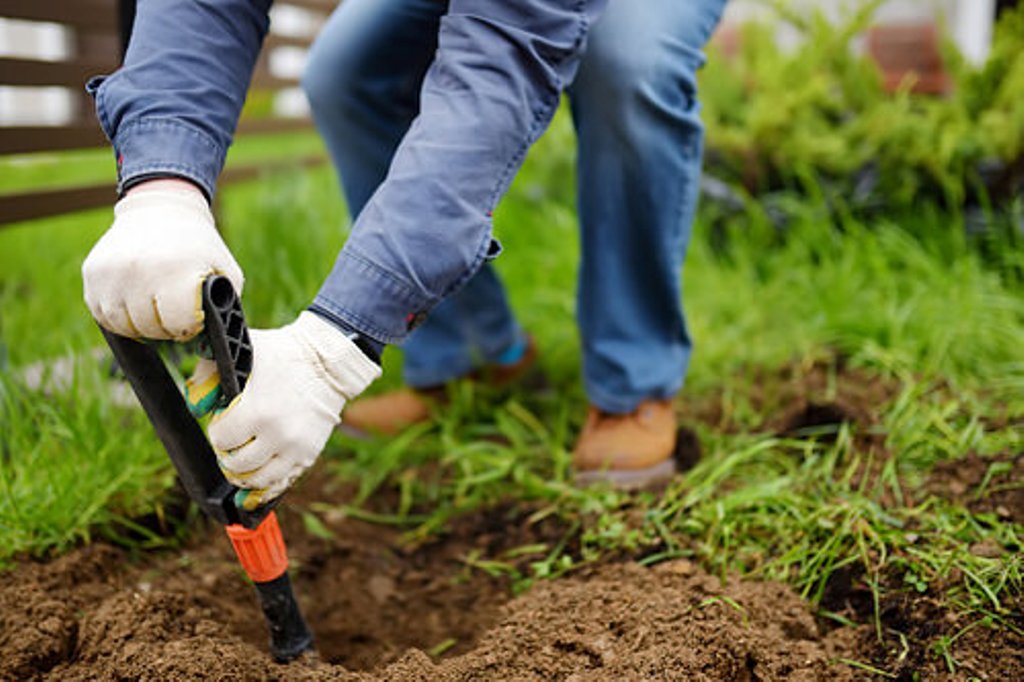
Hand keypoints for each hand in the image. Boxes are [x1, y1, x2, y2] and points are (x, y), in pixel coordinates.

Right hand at [82, 180, 243, 340]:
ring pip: (124, 325)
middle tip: (173, 311)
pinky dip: (120, 317)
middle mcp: (139, 270)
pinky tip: (135, 302)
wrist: (159, 211)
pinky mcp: (92, 273)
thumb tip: (213, 343)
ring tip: (156, 306)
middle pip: (151, 328)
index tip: (192, 316)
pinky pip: (102, 314)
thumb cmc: (197, 248)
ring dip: (142, 325)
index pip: (179, 323)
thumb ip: (224, 307)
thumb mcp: (224, 271)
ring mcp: (111, 272)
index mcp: (176, 270)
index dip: (188, 326)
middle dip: (166, 327)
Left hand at [188, 312, 381, 509]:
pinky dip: (266, 482)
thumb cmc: (281, 355)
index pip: (221, 441)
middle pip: (237, 465)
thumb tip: (196, 408)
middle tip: (232, 441)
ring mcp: (296, 448)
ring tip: (242, 459)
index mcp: (257, 412)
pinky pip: (281, 482)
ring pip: (258, 480)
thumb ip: (208, 375)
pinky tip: (258, 472)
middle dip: (228, 453)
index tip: (224, 421)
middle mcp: (278, 435)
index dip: (218, 432)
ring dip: (244, 473)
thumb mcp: (242, 354)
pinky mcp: (309, 454)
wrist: (327, 363)